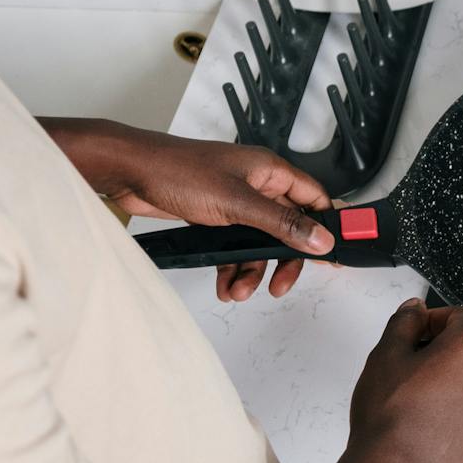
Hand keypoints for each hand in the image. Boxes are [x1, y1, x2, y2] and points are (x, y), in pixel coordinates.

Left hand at [45, 119, 333, 300]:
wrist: (129, 173)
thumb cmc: (179, 171)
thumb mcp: (238, 203)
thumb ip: (282, 223)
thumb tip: (320, 239)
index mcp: (270, 171)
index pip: (313, 199)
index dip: (326, 225)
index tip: (333, 252)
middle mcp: (257, 185)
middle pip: (288, 227)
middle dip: (284, 259)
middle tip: (282, 284)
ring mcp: (235, 201)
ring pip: (259, 241)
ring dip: (252, 269)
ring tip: (239, 290)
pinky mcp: (214, 215)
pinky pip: (234, 246)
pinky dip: (231, 266)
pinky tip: (225, 283)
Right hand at [347, 300, 462, 462]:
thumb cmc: (389, 413)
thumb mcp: (386, 354)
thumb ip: (405, 322)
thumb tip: (416, 308)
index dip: (438, 317)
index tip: (418, 329)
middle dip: (439, 352)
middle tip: (406, 367)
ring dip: (445, 384)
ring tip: (411, 400)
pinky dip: (449, 414)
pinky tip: (421, 423)